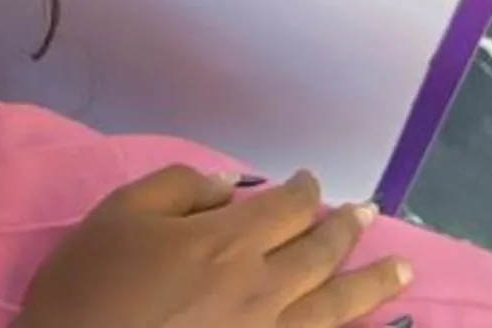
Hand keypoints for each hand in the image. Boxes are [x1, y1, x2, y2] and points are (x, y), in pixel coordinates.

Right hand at [15, 167, 411, 327]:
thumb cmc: (89, 287)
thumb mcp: (120, 213)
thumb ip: (181, 186)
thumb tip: (232, 186)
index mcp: (226, 240)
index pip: (286, 207)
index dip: (305, 190)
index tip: (312, 183)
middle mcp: (260, 288)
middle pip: (320, 254)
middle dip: (348, 230)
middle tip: (369, 216)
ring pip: (335, 308)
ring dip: (372, 285)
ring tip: (403, 272)